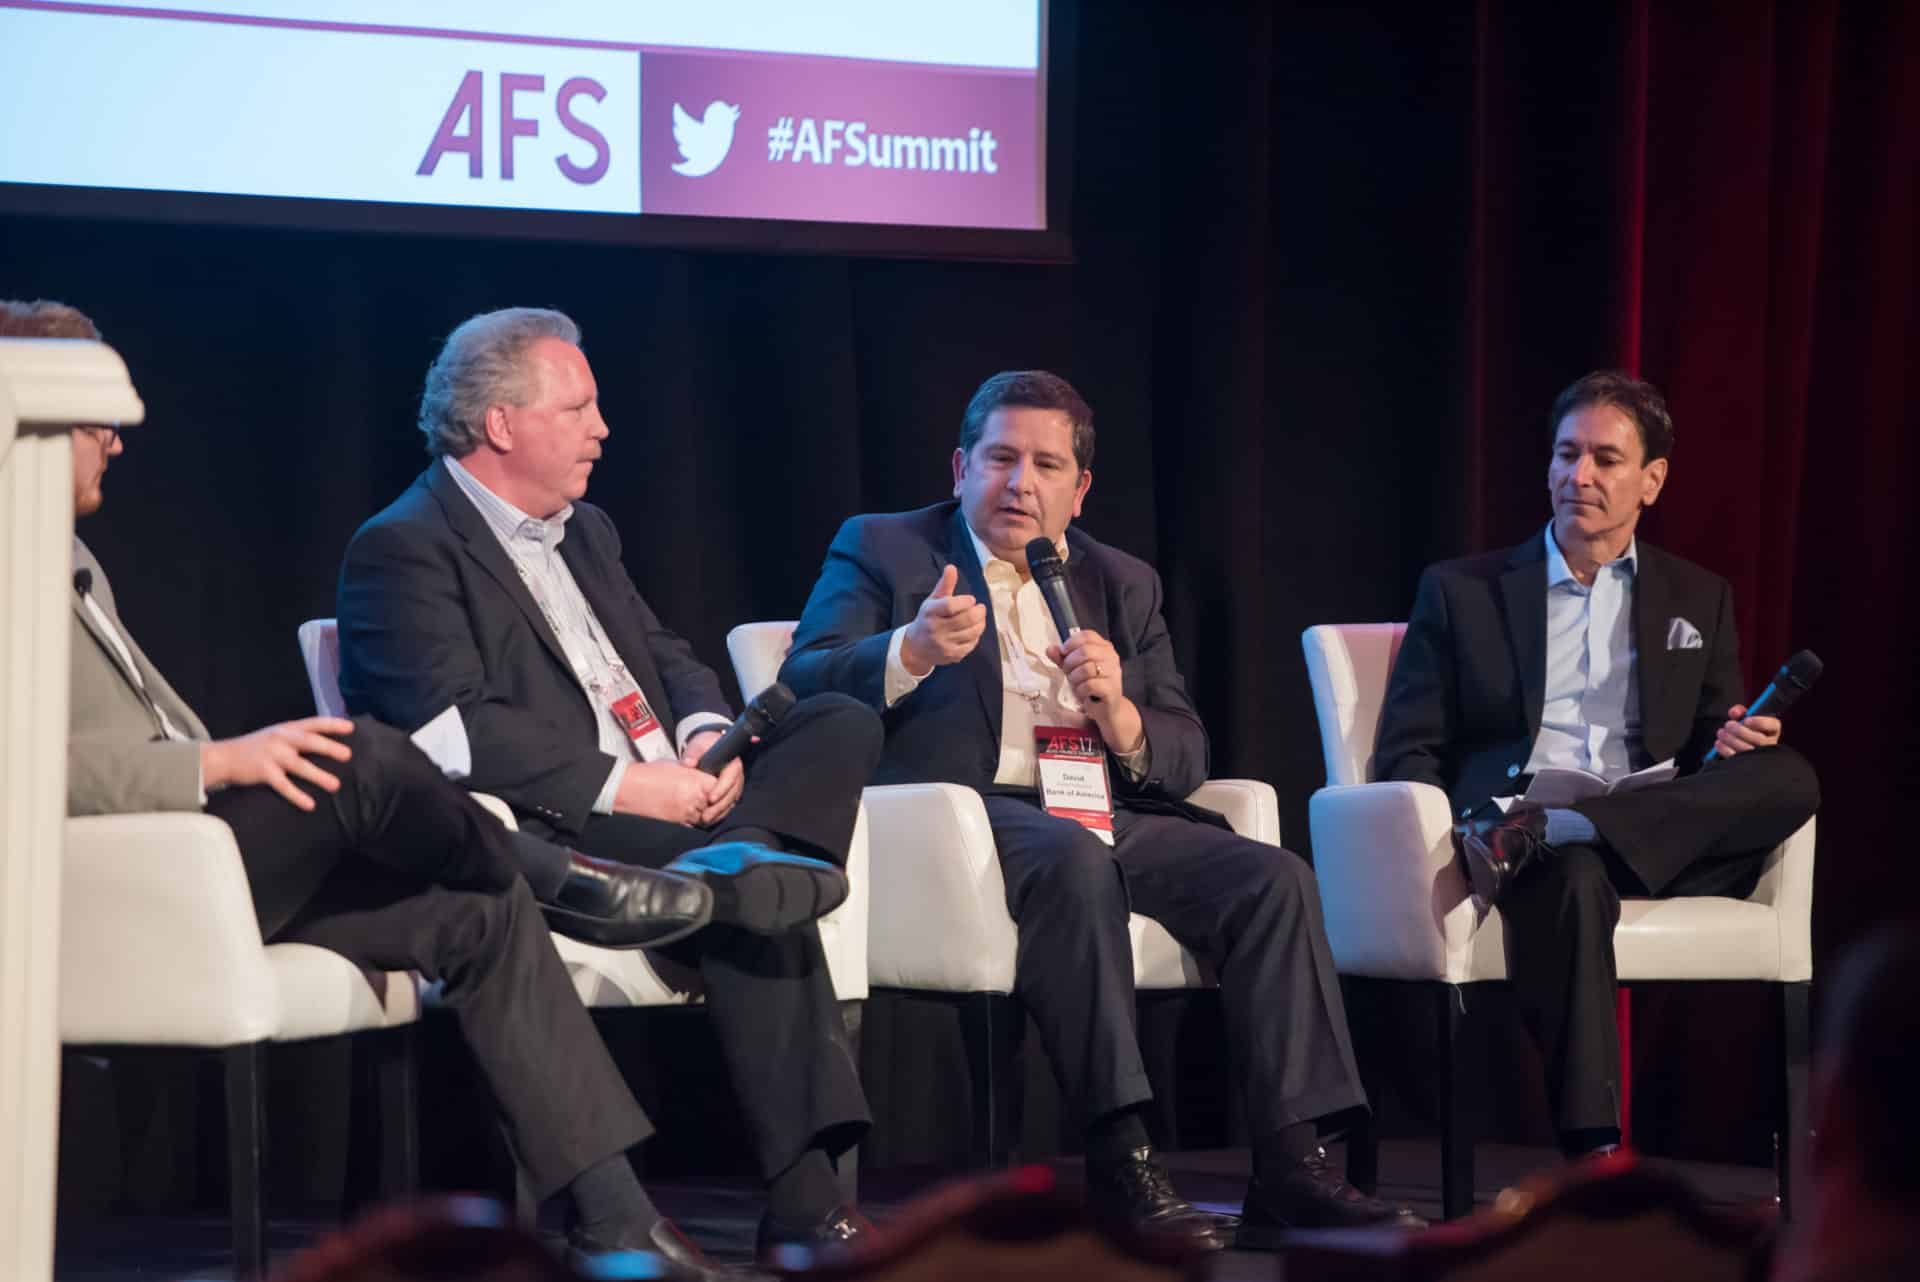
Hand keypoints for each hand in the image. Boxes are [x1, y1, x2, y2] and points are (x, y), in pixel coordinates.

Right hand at [202, 717, 354, 811]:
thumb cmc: (258, 747)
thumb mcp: (277, 735)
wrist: (223, 757)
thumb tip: (328, 743)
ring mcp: (271, 755)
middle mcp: (281, 739)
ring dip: (318, 775)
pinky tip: (310, 804)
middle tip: (347, 755)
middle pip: (308, 741)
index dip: (332, 724)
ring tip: (335, 785)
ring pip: (299, 765)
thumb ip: (298, 737)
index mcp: (287, 728)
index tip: (351, 728)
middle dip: (329, 747)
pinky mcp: (263, 772)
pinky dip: (297, 795)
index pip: (314, 723)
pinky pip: (283, 785)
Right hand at [614, 759, 723, 825]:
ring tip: (698, 805)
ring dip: (705, 812)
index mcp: (696, 780)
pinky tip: (688, 811)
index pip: (719, 787)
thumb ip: (694, 773)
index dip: (719, 787)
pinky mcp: (679, 821)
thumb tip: (704, 777)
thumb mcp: (678, 767)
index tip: (714, 787)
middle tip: (709, 798)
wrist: (632, 787)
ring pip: (707, 816)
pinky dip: (695, 819)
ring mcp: (687, 811)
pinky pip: (695, 823)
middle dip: (713, 801)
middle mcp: (694, 797)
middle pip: (715, 803)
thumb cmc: (651, 774)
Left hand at [680, 731, 744, 824]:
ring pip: (731, 802)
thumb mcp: (699, 745)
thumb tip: (688, 763)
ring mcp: (734, 785)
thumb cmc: (705, 745)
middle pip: (732, 794)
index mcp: (733, 764)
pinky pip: (727, 805)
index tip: (710, 799)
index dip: (721, 790)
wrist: (709, 747)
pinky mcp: (729, 792)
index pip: (730, 779)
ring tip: (705, 820)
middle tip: (706, 816)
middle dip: (720, 807)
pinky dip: (719, 813)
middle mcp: (737, 776)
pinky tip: (707, 820)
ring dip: (719, 813)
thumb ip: (693, 753)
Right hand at [900, 563, 986, 674]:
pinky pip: (971, 644)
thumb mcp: (933, 600)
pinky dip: (976, 636)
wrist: (916, 647)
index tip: (971, 599)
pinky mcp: (952, 655)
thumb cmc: (928, 619)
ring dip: (980, 623)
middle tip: (980, 608)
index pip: (950, 606)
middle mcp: (935, 629)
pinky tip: (974, 630)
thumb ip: (944, 585)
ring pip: (971, 632)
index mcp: (930, 612)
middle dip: (978, 612)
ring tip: (979, 617)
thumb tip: (952, 567)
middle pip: (965, 619)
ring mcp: (944, 644)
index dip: (965, 602)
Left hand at [1048, 629, 1123, 706]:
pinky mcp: (1111, 689)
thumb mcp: (1074, 668)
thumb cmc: (1090, 685)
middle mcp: (1112, 657)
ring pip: (1087, 668)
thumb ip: (1063, 658)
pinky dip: (1081, 690)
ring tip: (1076, 684)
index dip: (1071, 643)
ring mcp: (1114, 673)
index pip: (1087, 635)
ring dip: (1074, 678)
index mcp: (1104, 647)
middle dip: (1070, 662)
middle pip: (1086, 651)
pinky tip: (1083, 692)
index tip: (1063, 653)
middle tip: (1067, 672)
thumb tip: (1050, 649)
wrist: (1105, 707)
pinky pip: (1090, 684)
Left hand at [1713, 704, 1781, 756]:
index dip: (1760, 723)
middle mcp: (1770, 744)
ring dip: (1731, 740)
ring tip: (1721, 732)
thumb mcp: (1743, 718)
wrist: (1739, 745)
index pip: (1773, 725)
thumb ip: (1739, 712)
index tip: (1746, 720)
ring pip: (1748, 750)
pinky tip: (1719, 742)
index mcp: (1772, 729)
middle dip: (1741, 731)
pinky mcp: (1746, 764)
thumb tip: (1734, 712)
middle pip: (1760, 740)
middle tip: (1728, 724)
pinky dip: (1725, 750)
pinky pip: (1737, 758)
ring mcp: (1760, 757)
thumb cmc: (1744, 729)